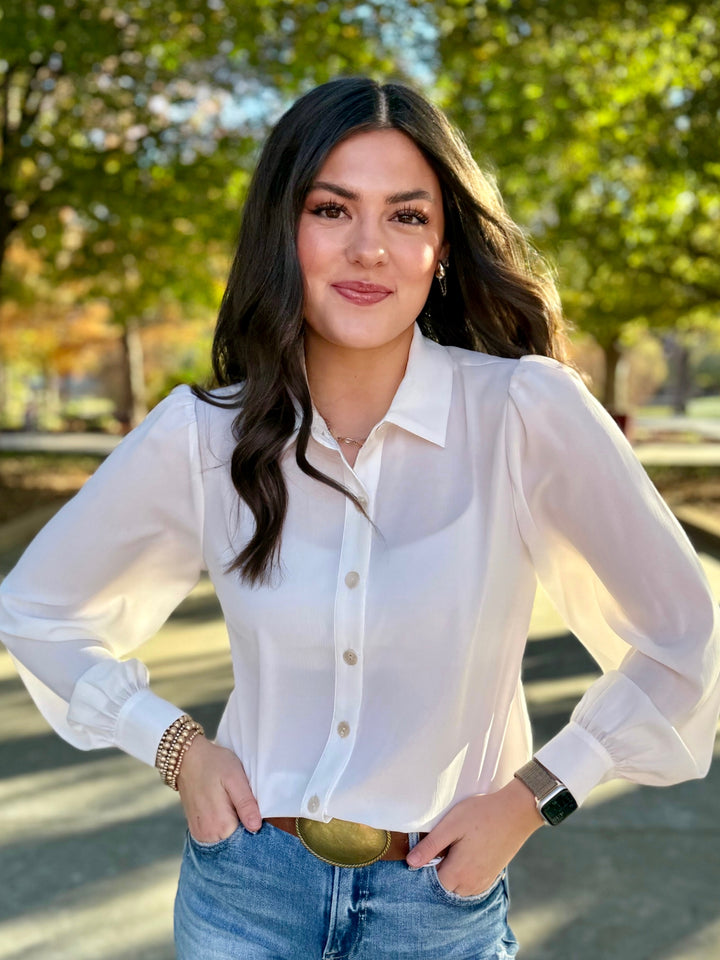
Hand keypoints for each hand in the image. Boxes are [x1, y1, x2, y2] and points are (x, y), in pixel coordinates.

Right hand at [176, 735, 261, 842]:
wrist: (187, 758)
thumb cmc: (214, 764)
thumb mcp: (235, 778)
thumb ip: (246, 804)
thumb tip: (256, 827)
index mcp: (220, 825)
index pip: (247, 839)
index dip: (255, 826)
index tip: (256, 812)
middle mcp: (207, 835)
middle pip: (236, 842)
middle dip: (245, 828)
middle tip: (245, 805)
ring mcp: (200, 834)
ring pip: (227, 839)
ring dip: (234, 826)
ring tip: (233, 805)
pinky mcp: (196, 830)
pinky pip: (216, 835)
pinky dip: (224, 826)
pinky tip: (226, 809)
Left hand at [406, 778, 544, 895]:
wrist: (515, 812)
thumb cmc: (481, 814)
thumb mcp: (451, 825)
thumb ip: (430, 846)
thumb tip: (410, 863)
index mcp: (458, 873)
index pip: (431, 882)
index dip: (425, 866)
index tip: (427, 848)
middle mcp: (471, 884)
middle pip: (444, 886)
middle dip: (438, 869)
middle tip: (442, 844)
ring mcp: (483, 882)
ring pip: (457, 886)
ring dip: (451, 872)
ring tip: (454, 847)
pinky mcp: (491, 876)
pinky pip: (470, 883)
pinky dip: (464, 873)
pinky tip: (465, 853)